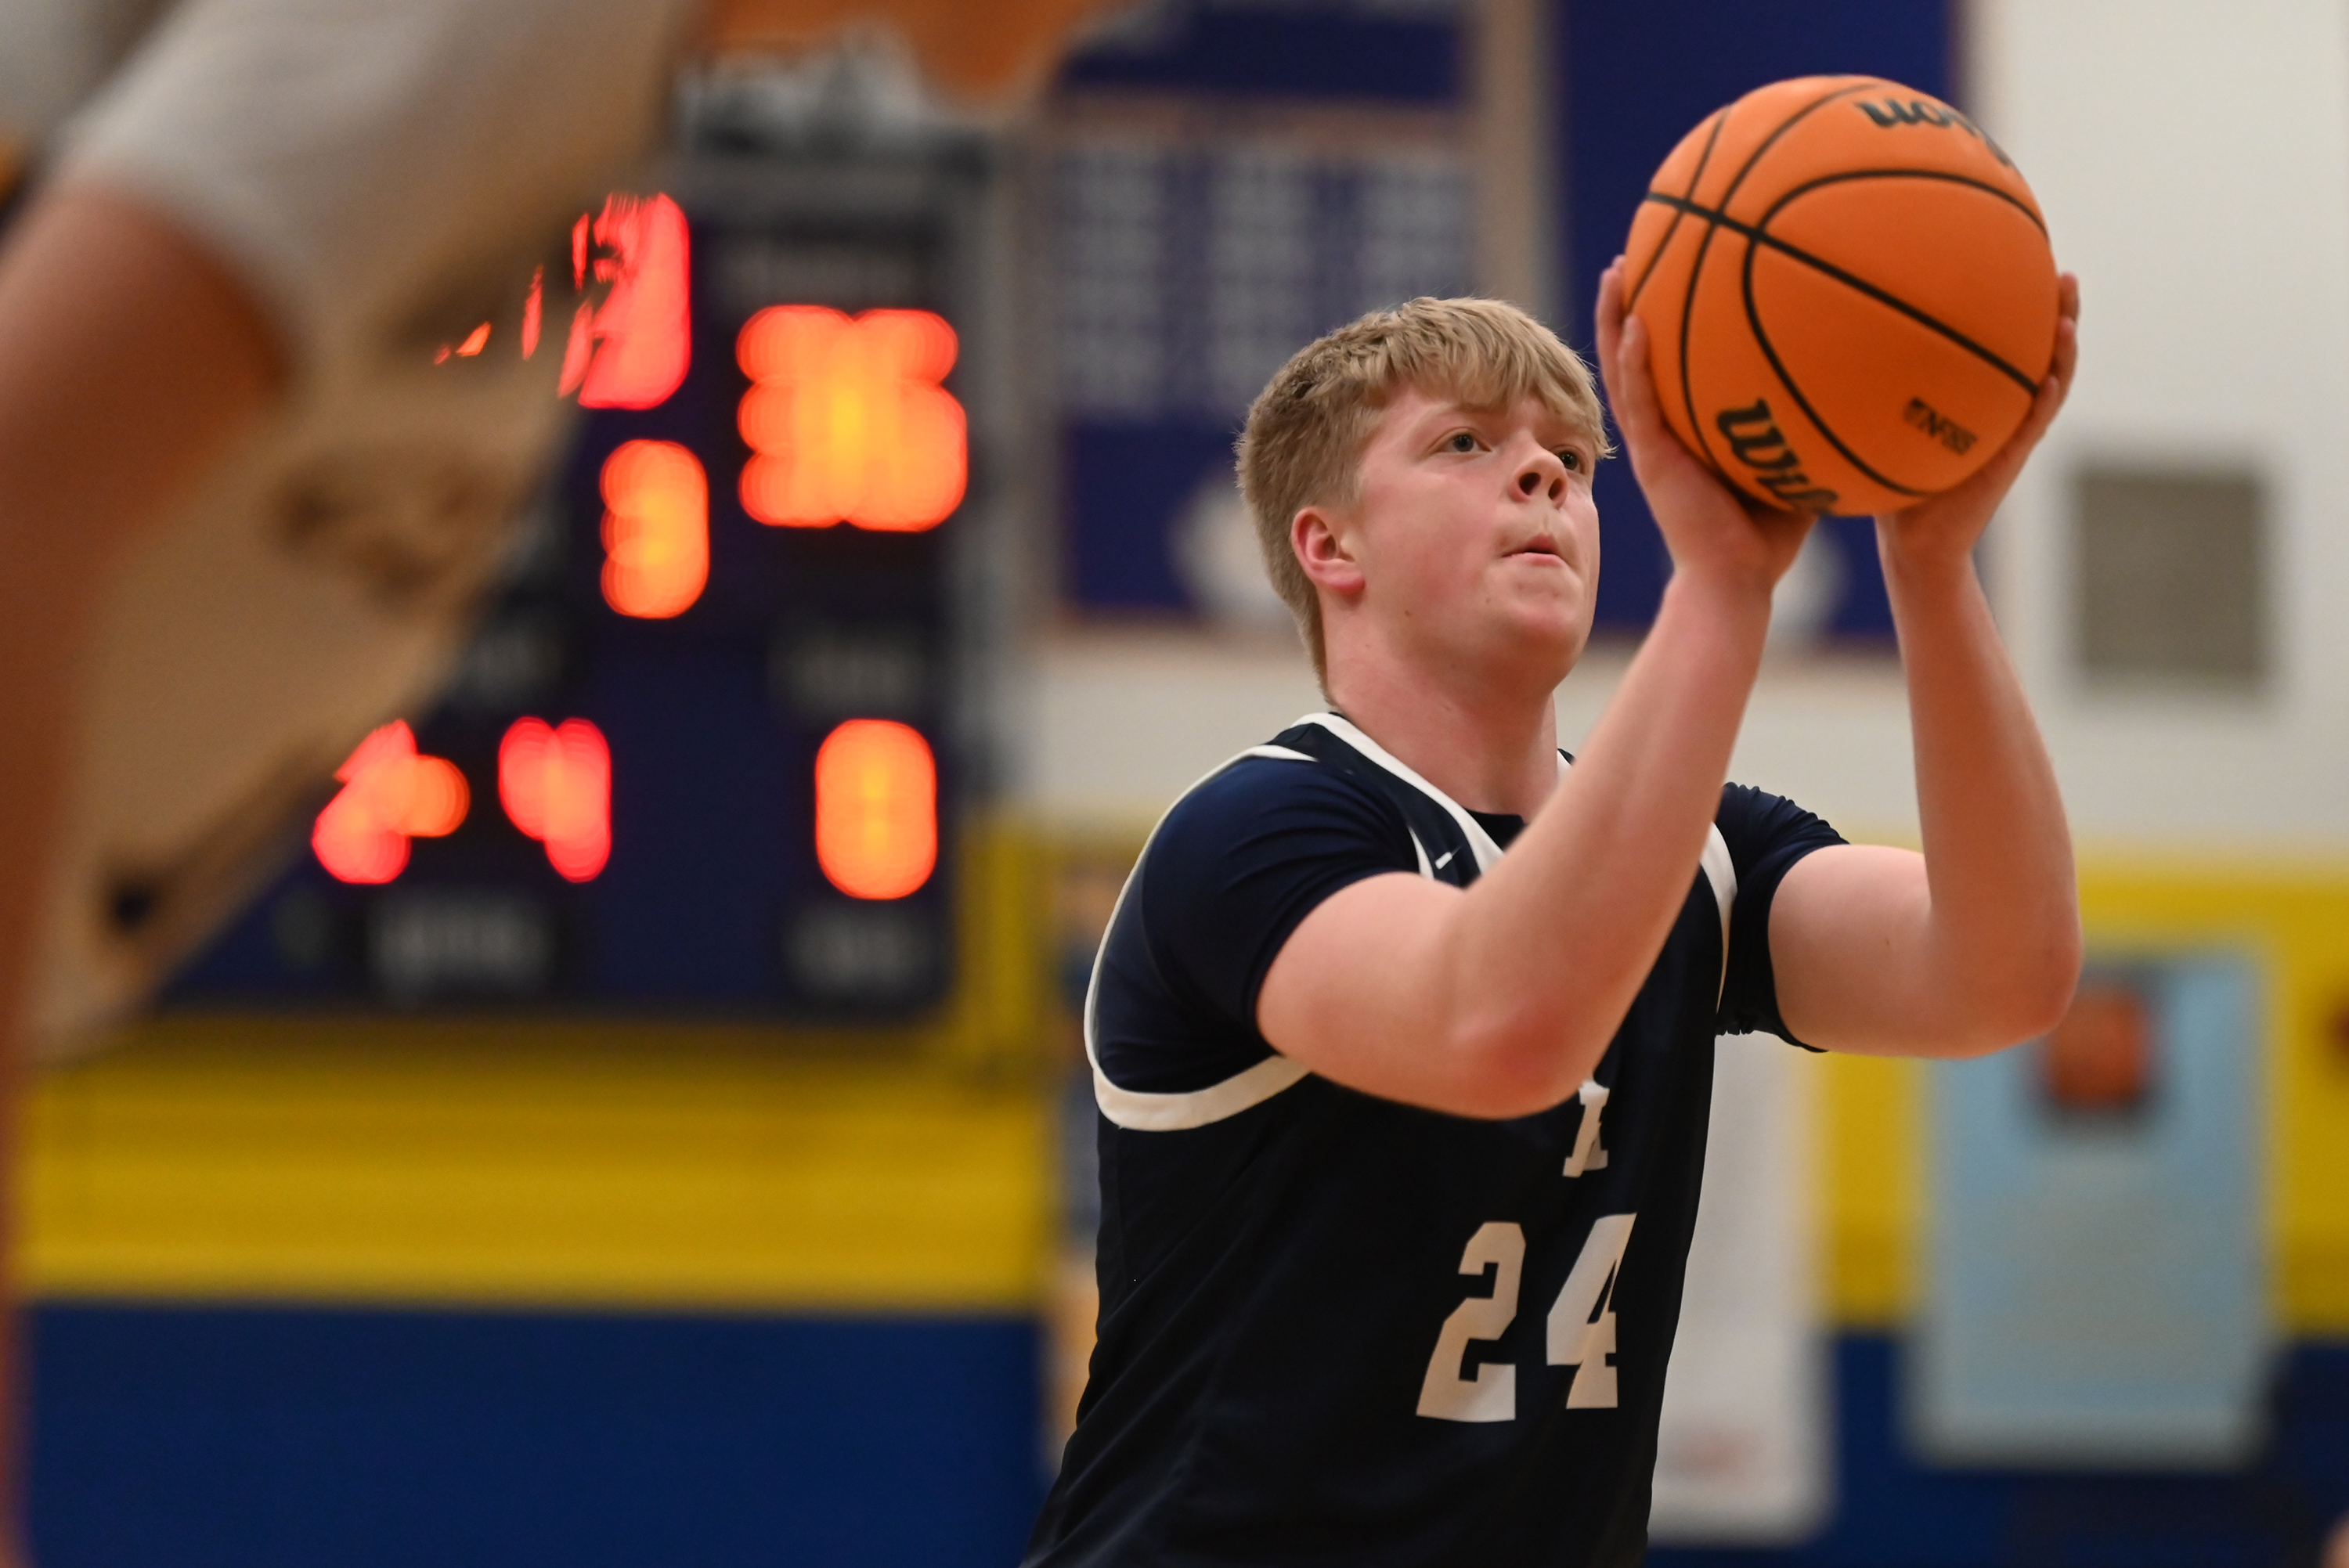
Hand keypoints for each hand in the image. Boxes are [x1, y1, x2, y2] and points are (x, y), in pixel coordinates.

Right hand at [1593, 256, 1813, 601]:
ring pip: (1623, 369)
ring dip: (1615, 318)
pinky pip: (1639, 404)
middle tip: (1639, 246)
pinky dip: (1633, 364)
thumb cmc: (1771, 533)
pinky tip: (1636, 324)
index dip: (1666, 312)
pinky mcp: (1654, 462)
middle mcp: (1664, 429)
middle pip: (1636, 352)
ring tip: (1619, 268)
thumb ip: (1812, 417)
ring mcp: (1653, 444)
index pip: (1671, 360)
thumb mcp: (1798, 459)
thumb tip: (1869, 368)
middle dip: (1633, 299)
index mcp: (1688, 427)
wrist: (1739, 582)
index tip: (1676, 261)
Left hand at [1878, 272, 2079, 566]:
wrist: (1915, 544)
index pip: (2010, 345)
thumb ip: (1872, 391)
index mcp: (1984, 400)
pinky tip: (2049, 378)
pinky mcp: (2007, 463)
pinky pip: (2032, 427)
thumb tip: (1829, 344)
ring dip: (2064, 351)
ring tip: (2068, 316)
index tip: (2025, 262)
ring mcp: (2013, 435)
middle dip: (2059, 313)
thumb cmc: (1894, 487)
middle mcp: (2006, 411)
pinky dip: (2043, 402)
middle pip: (2043, 353)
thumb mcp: (1882, 429)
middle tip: (2063, 273)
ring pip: (2051, 384)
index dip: (2023, 307)